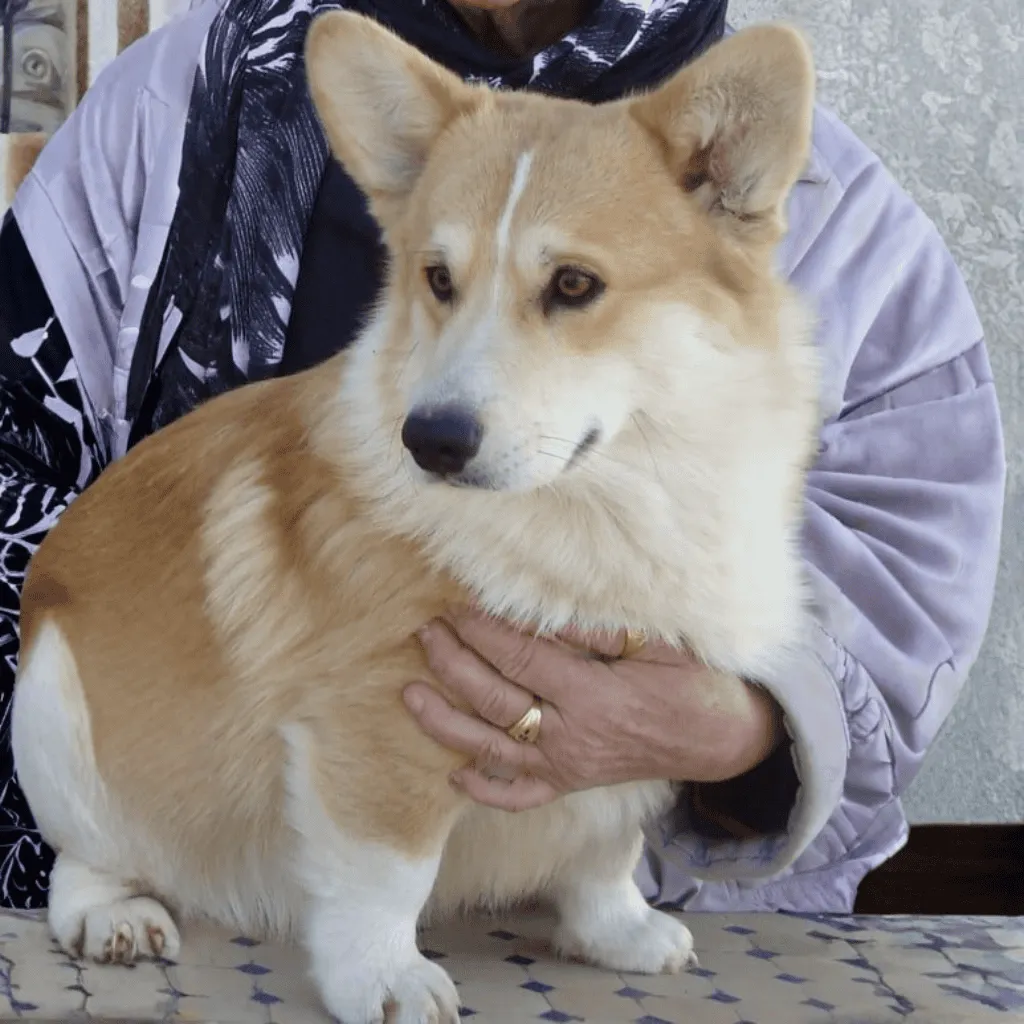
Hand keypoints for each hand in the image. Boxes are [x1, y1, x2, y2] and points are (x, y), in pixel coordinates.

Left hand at [403, 610, 783, 811]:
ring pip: (490, 749)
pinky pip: (518, 797)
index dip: (481, 631)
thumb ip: (591, 630)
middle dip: (451, 664)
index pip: (519, 659)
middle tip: (426, 633)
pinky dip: (483, 789)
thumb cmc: (689, 680)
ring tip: (409, 694)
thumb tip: (534, 607)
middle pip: (492, 700)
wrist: (720, 738)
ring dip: (445, 723)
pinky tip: (453, 772)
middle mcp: (570, 738)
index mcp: (592, 697)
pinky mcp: (568, 785)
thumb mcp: (651, 642)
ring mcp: (565, 767)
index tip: (456, 606)